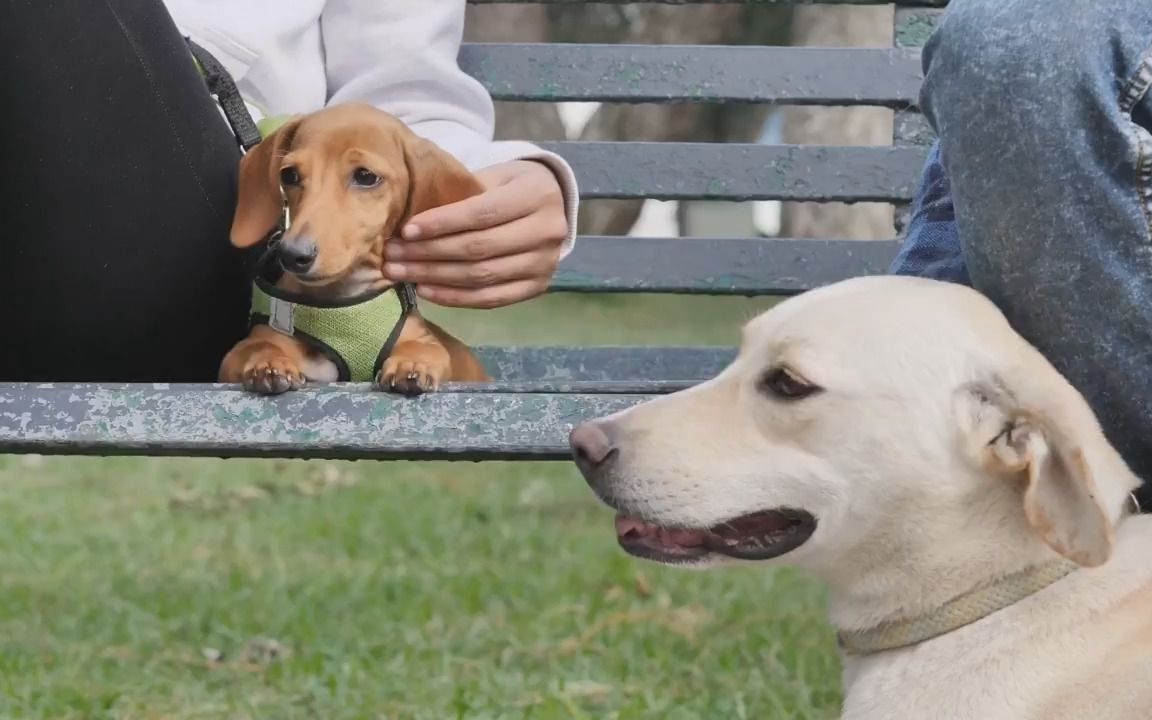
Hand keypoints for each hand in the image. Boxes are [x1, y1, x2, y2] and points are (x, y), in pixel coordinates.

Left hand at [383, 160, 568, 308]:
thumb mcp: (494, 175)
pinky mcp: (539, 287)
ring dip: (435, 277)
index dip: (442, 224)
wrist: (552, 204)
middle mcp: (547, 232)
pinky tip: (426, 290)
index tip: (407, 230)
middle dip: (429, 253)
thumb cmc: (512, 185)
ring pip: (481, 276)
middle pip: (479, 248)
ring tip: (401, 273)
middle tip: (393, 255)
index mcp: (536, 195)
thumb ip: (462, 192)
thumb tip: (411, 219)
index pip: (482, 214)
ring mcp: (545, 264)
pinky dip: (455, 297)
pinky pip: (491, 298)